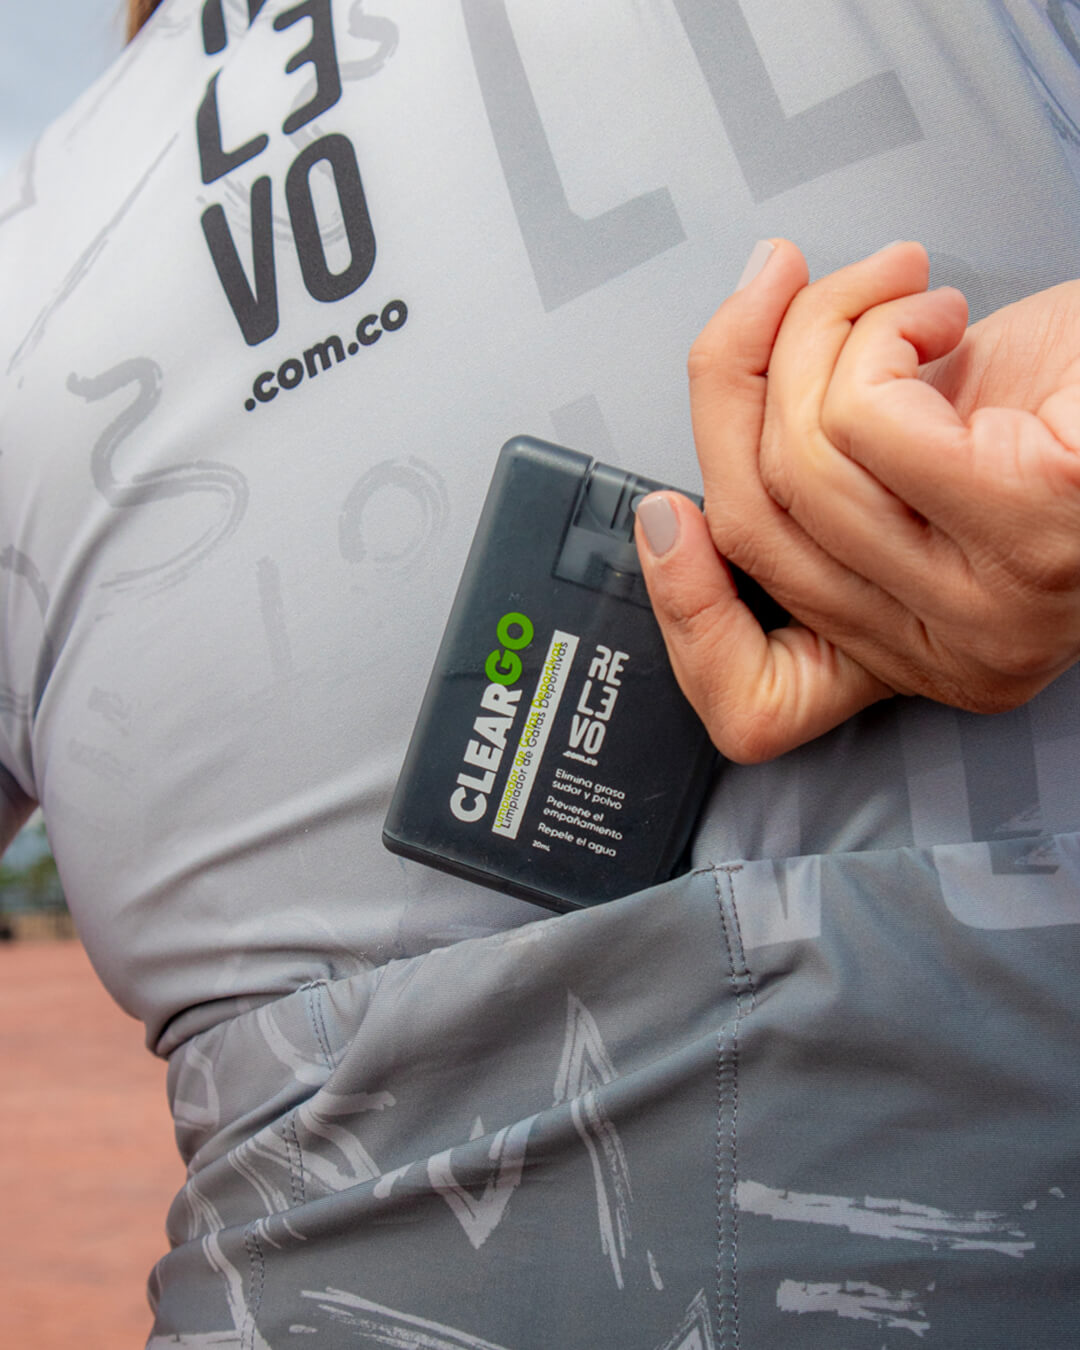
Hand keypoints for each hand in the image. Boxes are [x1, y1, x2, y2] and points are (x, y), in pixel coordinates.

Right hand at [635, 240, 1079, 762]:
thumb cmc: (1076, 404)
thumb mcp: (920, 461)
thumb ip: (828, 484)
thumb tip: (723, 429)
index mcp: (913, 655)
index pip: (756, 706)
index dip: (680, 614)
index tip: (662, 516)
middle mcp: (948, 654)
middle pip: (751, 526)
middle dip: (734, 375)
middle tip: (775, 290)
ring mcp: (990, 605)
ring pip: (798, 458)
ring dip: (824, 327)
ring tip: (893, 289)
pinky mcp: (1028, 525)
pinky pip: (860, 414)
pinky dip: (878, 326)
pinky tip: (936, 309)